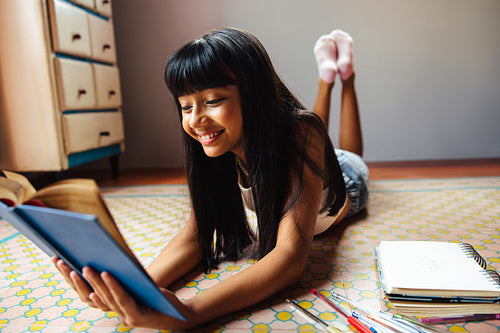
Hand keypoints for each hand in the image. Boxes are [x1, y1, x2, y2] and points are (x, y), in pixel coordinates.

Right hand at [51, 257, 192, 328]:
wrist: (179, 313)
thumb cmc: (155, 294)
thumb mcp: (134, 282)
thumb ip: (119, 274)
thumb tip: (103, 250)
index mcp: (111, 305)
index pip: (83, 293)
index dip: (69, 278)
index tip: (57, 260)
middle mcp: (114, 313)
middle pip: (88, 296)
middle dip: (74, 278)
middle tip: (62, 261)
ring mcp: (125, 317)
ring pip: (104, 298)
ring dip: (92, 282)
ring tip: (84, 266)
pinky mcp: (138, 315)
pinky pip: (122, 298)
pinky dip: (113, 286)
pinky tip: (107, 273)